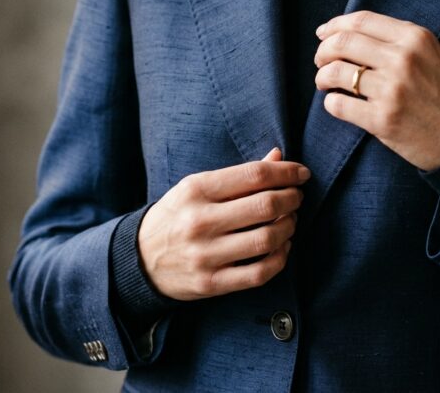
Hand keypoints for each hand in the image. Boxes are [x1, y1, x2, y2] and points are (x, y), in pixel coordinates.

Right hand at [137, 147, 307, 300]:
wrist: (138, 259)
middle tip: (297, 197)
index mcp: (196, 190)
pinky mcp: (211, 283)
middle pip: (265, 206)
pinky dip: (280, 259)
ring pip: (267, 239)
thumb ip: (239, 175)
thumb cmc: (176, 216)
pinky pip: (259, 273)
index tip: (301, 173)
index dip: (286, 172)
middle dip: (292, 199)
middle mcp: (200, 221)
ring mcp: (205, 255)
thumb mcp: (197, 187)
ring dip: (289, 228)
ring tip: (290, 221)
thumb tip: (278, 156)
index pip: (254, 175)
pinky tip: (282, 248)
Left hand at [313, 10, 439, 171]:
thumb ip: (397, 42)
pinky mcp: (382, 119)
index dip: (334, 26)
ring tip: (325, 83)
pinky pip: (338, 104)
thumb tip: (347, 34)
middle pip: (342, 42)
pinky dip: (331, 102)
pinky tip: (337, 103)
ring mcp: (392, 89)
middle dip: (323, 51)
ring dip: (322, 77)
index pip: (360, 21)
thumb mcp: (431, 55)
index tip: (323, 34)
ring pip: (335, 72)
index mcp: (415, 38)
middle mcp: (403, 59)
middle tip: (321, 62)